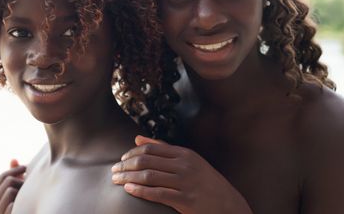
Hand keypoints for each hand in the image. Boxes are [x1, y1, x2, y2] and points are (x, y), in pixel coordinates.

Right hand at [0, 159, 25, 213]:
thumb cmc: (20, 205)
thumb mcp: (16, 190)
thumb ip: (13, 176)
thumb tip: (14, 159)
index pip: (3, 176)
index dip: (16, 170)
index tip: (27, 167)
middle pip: (8, 181)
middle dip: (20, 180)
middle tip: (30, 182)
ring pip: (10, 190)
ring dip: (22, 191)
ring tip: (28, 195)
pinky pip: (12, 205)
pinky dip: (19, 203)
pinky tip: (26, 205)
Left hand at [111, 136, 251, 213]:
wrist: (229, 205)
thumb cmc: (206, 182)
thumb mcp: (189, 161)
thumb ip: (163, 149)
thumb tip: (137, 139)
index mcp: (184, 154)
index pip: (150, 149)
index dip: (131, 154)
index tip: (121, 159)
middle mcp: (184, 166)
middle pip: (146, 162)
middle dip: (125, 165)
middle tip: (114, 170)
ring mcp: (185, 183)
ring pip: (148, 176)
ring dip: (128, 178)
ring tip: (117, 180)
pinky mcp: (185, 200)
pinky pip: (157, 193)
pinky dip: (140, 191)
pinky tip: (129, 190)